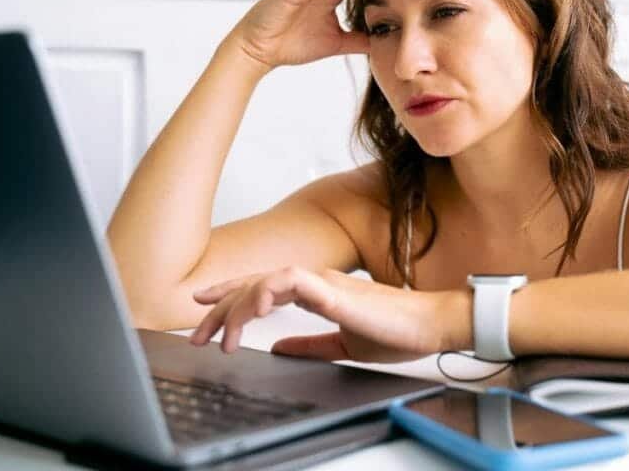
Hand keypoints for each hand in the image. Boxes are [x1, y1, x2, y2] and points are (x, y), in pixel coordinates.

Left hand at [188, 267, 462, 362]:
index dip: (231, 296)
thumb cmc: (397, 331)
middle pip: (255, 284)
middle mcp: (314, 280)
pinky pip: (291, 281)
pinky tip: (254, 308)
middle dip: (221, 307)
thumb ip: (309, 344)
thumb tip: (278, 348)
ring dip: (238, 306)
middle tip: (198, 334)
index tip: (204, 311)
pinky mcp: (333, 290)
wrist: (429, 326)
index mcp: (316, 291)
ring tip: (222, 335)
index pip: (263, 287)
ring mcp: (323, 282)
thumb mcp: (343, 345)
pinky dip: (267, 290)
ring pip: (265, 282)